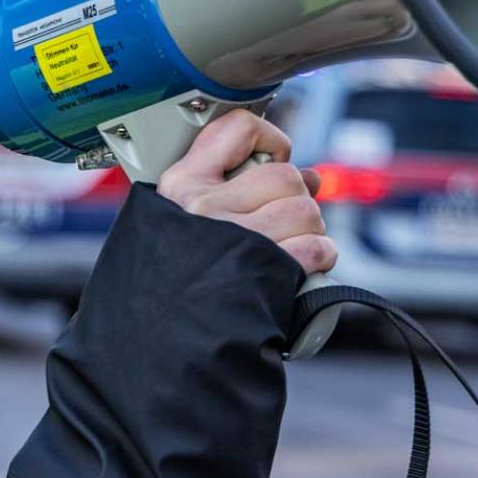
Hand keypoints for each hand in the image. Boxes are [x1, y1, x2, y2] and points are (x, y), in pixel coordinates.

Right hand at [156, 109, 336, 275]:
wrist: (157, 348)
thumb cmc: (170, 288)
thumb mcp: (183, 226)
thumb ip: (236, 193)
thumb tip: (310, 175)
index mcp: (180, 186)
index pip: (237, 129)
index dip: (269, 139)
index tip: (274, 159)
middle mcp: (203, 206)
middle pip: (285, 177)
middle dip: (297, 201)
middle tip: (284, 225)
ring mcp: (232, 237)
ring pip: (305, 210)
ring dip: (311, 232)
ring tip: (291, 251)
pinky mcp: (261, 270)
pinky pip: (315, 247)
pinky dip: (320, 258)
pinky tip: (303, 268)